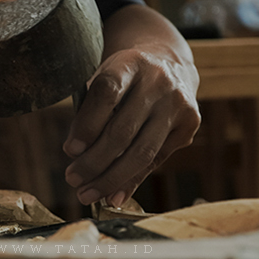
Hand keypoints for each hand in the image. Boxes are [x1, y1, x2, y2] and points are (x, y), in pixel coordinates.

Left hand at [63, 43, 200, 207]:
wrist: (169, 63)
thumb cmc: (126, 77)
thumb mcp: (104, 79)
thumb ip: (90, 110)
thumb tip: (76, 154)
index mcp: (131, 63)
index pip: (107, 93)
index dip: (87, 124)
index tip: (69, 150)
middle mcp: (159, 82)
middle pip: (123, 130)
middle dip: (94, 161)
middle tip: (72, 179)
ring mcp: (178, 104)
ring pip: (142, 152)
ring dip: (111, 178)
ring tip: (87, 193)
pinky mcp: (189, 124)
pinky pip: (156, 160)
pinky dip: (132, 181)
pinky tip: (114, 195)